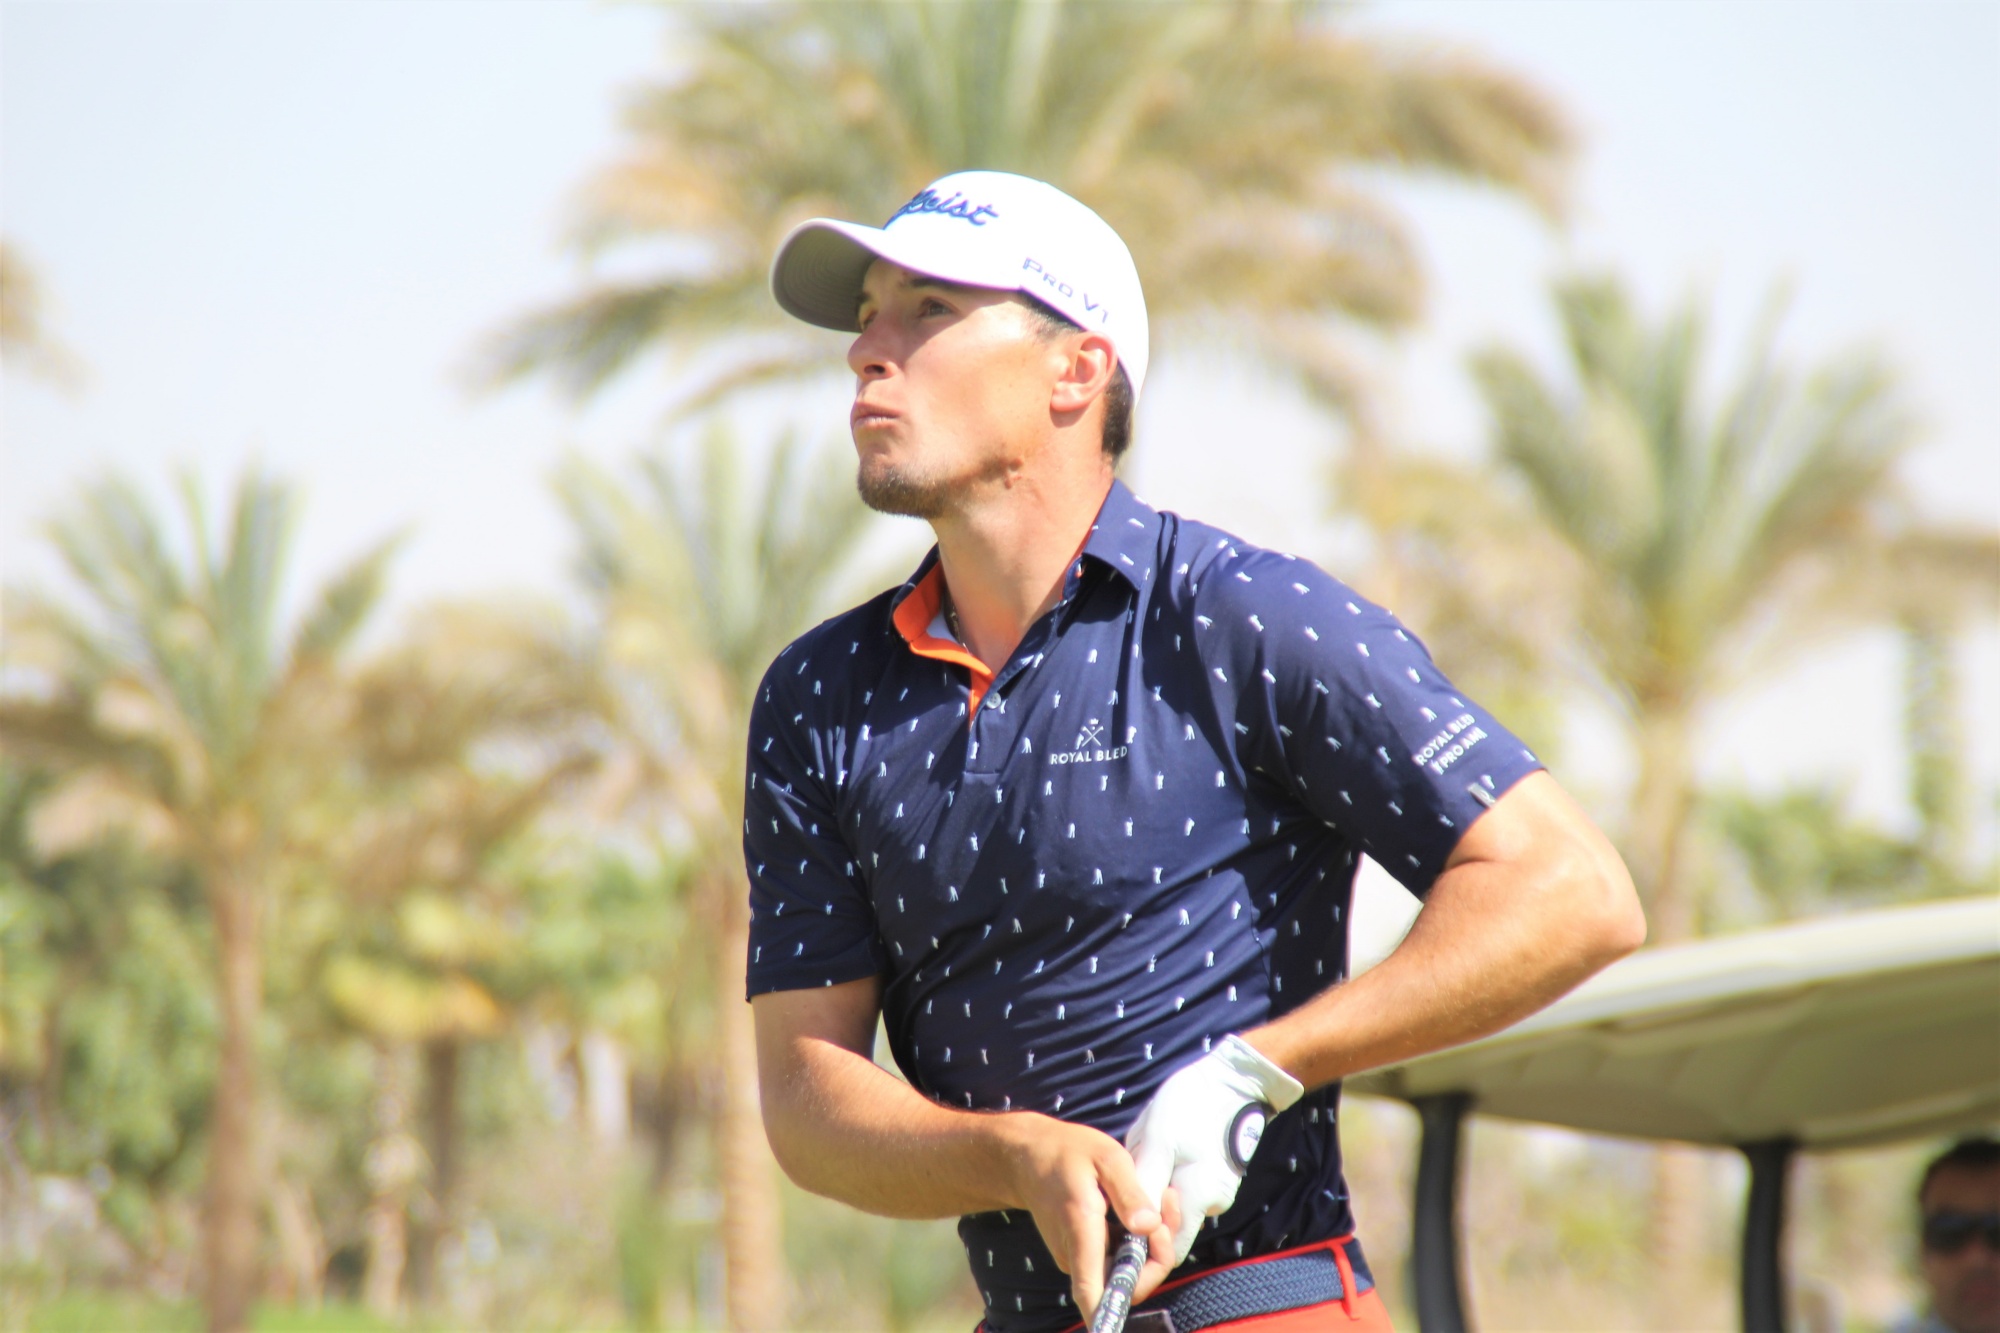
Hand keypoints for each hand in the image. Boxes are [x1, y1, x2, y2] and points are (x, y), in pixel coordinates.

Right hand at [996, 1113, 1179, 1320]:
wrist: (1028, 1156)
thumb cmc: (1066, 1152)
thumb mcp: (1106, 1157)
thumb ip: (1129, 1193)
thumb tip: (1149, 1227)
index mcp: (1080, 1232)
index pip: (1092, 1293)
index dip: (1111, 1314)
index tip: (1133, 1302)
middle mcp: (1076, 1255)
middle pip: (1127, 1284)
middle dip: (1160, 1254)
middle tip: (1168, 1205)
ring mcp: (1079, 1257)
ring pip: (1127, 1270)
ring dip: (1153, 1244)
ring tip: (1161, 1197)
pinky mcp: (1084, 1252)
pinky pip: (1119, 1258)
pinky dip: (1139, 1240)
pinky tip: (1145, 1206)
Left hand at [1125, 1034, 1304, 1263]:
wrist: (1231, 1079)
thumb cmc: (1191, 1106)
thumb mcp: (1157, 1140)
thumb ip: (1145, 1186)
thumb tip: (1129, 1225)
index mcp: (1199, 1198)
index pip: (1170, 1250)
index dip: (1145, 1245)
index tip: (1122, 1222)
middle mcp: (1212, 1202)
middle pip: (1171, 1227)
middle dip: (1146, 1211)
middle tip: (1129, 1178)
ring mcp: (1216, 1189)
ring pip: (1175, 1206)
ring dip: (1155, 1191)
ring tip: (1144, 1155)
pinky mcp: (1213, 1175)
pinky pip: (1184, 1188)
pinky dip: (1167, 1178)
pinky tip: (1158, 1152)